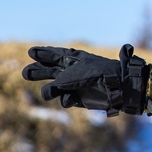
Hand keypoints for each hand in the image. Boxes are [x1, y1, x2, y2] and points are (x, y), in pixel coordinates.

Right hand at [22, 44, 147, 115]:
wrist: (124, 89)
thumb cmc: (109, 75)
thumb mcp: (89, 72)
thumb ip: (71, 77)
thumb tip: (56, 85)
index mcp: (78, 60)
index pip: (59, 55)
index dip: (45, 53)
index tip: (32, 51)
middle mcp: (74, 73)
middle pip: (51, 70)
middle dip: (39, 71)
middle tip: (26, 73)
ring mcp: (76, 86)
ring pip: (54, 87)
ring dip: (48, 90)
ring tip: (47, 94)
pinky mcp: (79, 100)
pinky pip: (66, 100)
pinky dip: (65, 100)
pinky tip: (69, 100)